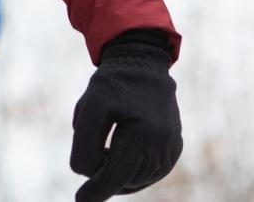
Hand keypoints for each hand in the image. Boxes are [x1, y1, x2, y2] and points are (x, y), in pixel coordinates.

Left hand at [69, 35, 181, 201]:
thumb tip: (85, 174)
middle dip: (101, 171)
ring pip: (133, 181)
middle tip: (93, 147)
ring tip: (110, 141)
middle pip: (122, 180)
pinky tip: (120, 151)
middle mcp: (164, 149)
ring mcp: (172, 153)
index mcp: (144, 136)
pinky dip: (128, 170)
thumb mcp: (91, 104)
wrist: (144, 65)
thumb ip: (84, 141)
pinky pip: (146, 174)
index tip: (80, 201)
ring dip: (115, 170)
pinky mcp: (174, 153)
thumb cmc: (114, 83)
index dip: (95, 190)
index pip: (115, 176)